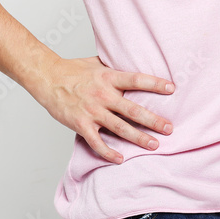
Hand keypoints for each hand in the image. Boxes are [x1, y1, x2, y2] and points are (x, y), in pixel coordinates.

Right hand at [33, 55, 174, 164]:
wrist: (48, 78)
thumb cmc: (73, 70)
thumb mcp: (97, 63)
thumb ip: (115, 67)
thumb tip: (133, 60)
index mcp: (109, 77)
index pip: (137, 79)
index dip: (155, 84)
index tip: (172, 89)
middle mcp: (103, 94)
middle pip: (133, 110)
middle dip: (153, 120)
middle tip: (169, 128)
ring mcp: (92, 111)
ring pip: (119, 128)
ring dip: (138, 138)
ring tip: (154, 145)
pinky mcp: (81, 124)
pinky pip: (97, 142)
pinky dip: (109, 152)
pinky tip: (120, 159)